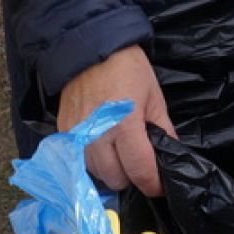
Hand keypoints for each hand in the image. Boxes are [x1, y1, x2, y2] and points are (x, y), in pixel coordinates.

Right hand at [57, 47, 173, 196]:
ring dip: (111, 170)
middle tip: (139, 161)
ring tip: (120, 151)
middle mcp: (97, 136)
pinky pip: (80, 161)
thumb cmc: (127, 68)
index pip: (140, 171)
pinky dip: (94, 159)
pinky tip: (103, 143)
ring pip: (96, 174)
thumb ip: (163, 130)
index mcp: (124, 126)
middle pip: (116, 180)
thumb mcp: (154, 97)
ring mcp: (76, 136)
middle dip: (131, 176)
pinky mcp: (64, 132)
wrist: (90, 48)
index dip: (154, 184)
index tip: (160, 185)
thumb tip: (170, 155)